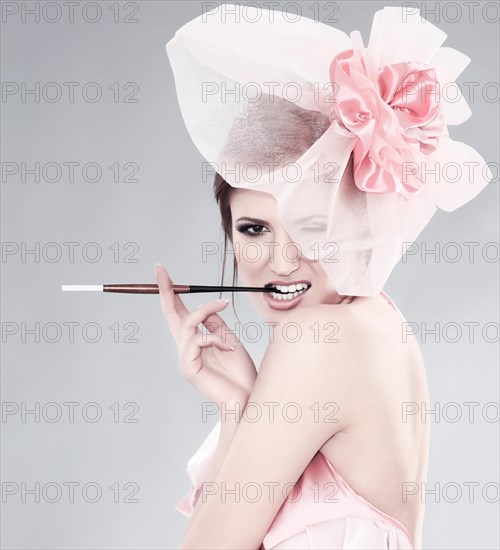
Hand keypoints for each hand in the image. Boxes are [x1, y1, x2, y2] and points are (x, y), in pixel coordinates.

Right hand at [155, 264, 256, 409]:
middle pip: (171, 314)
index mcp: (195, 341)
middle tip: (161, 269)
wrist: (247, 397)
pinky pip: (198, 341)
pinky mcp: (189, 368)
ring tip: (225, 306)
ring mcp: (185, 358)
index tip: (163, 272)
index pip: (178, 313)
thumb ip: (215, 325)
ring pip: (188, 323)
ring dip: (207, 310)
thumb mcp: (229, 339)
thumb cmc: (240, 372)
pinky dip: (215, 338)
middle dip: (166, 290)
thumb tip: (207, 307)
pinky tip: (229, 346)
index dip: (171, 293)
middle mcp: (186, 348)